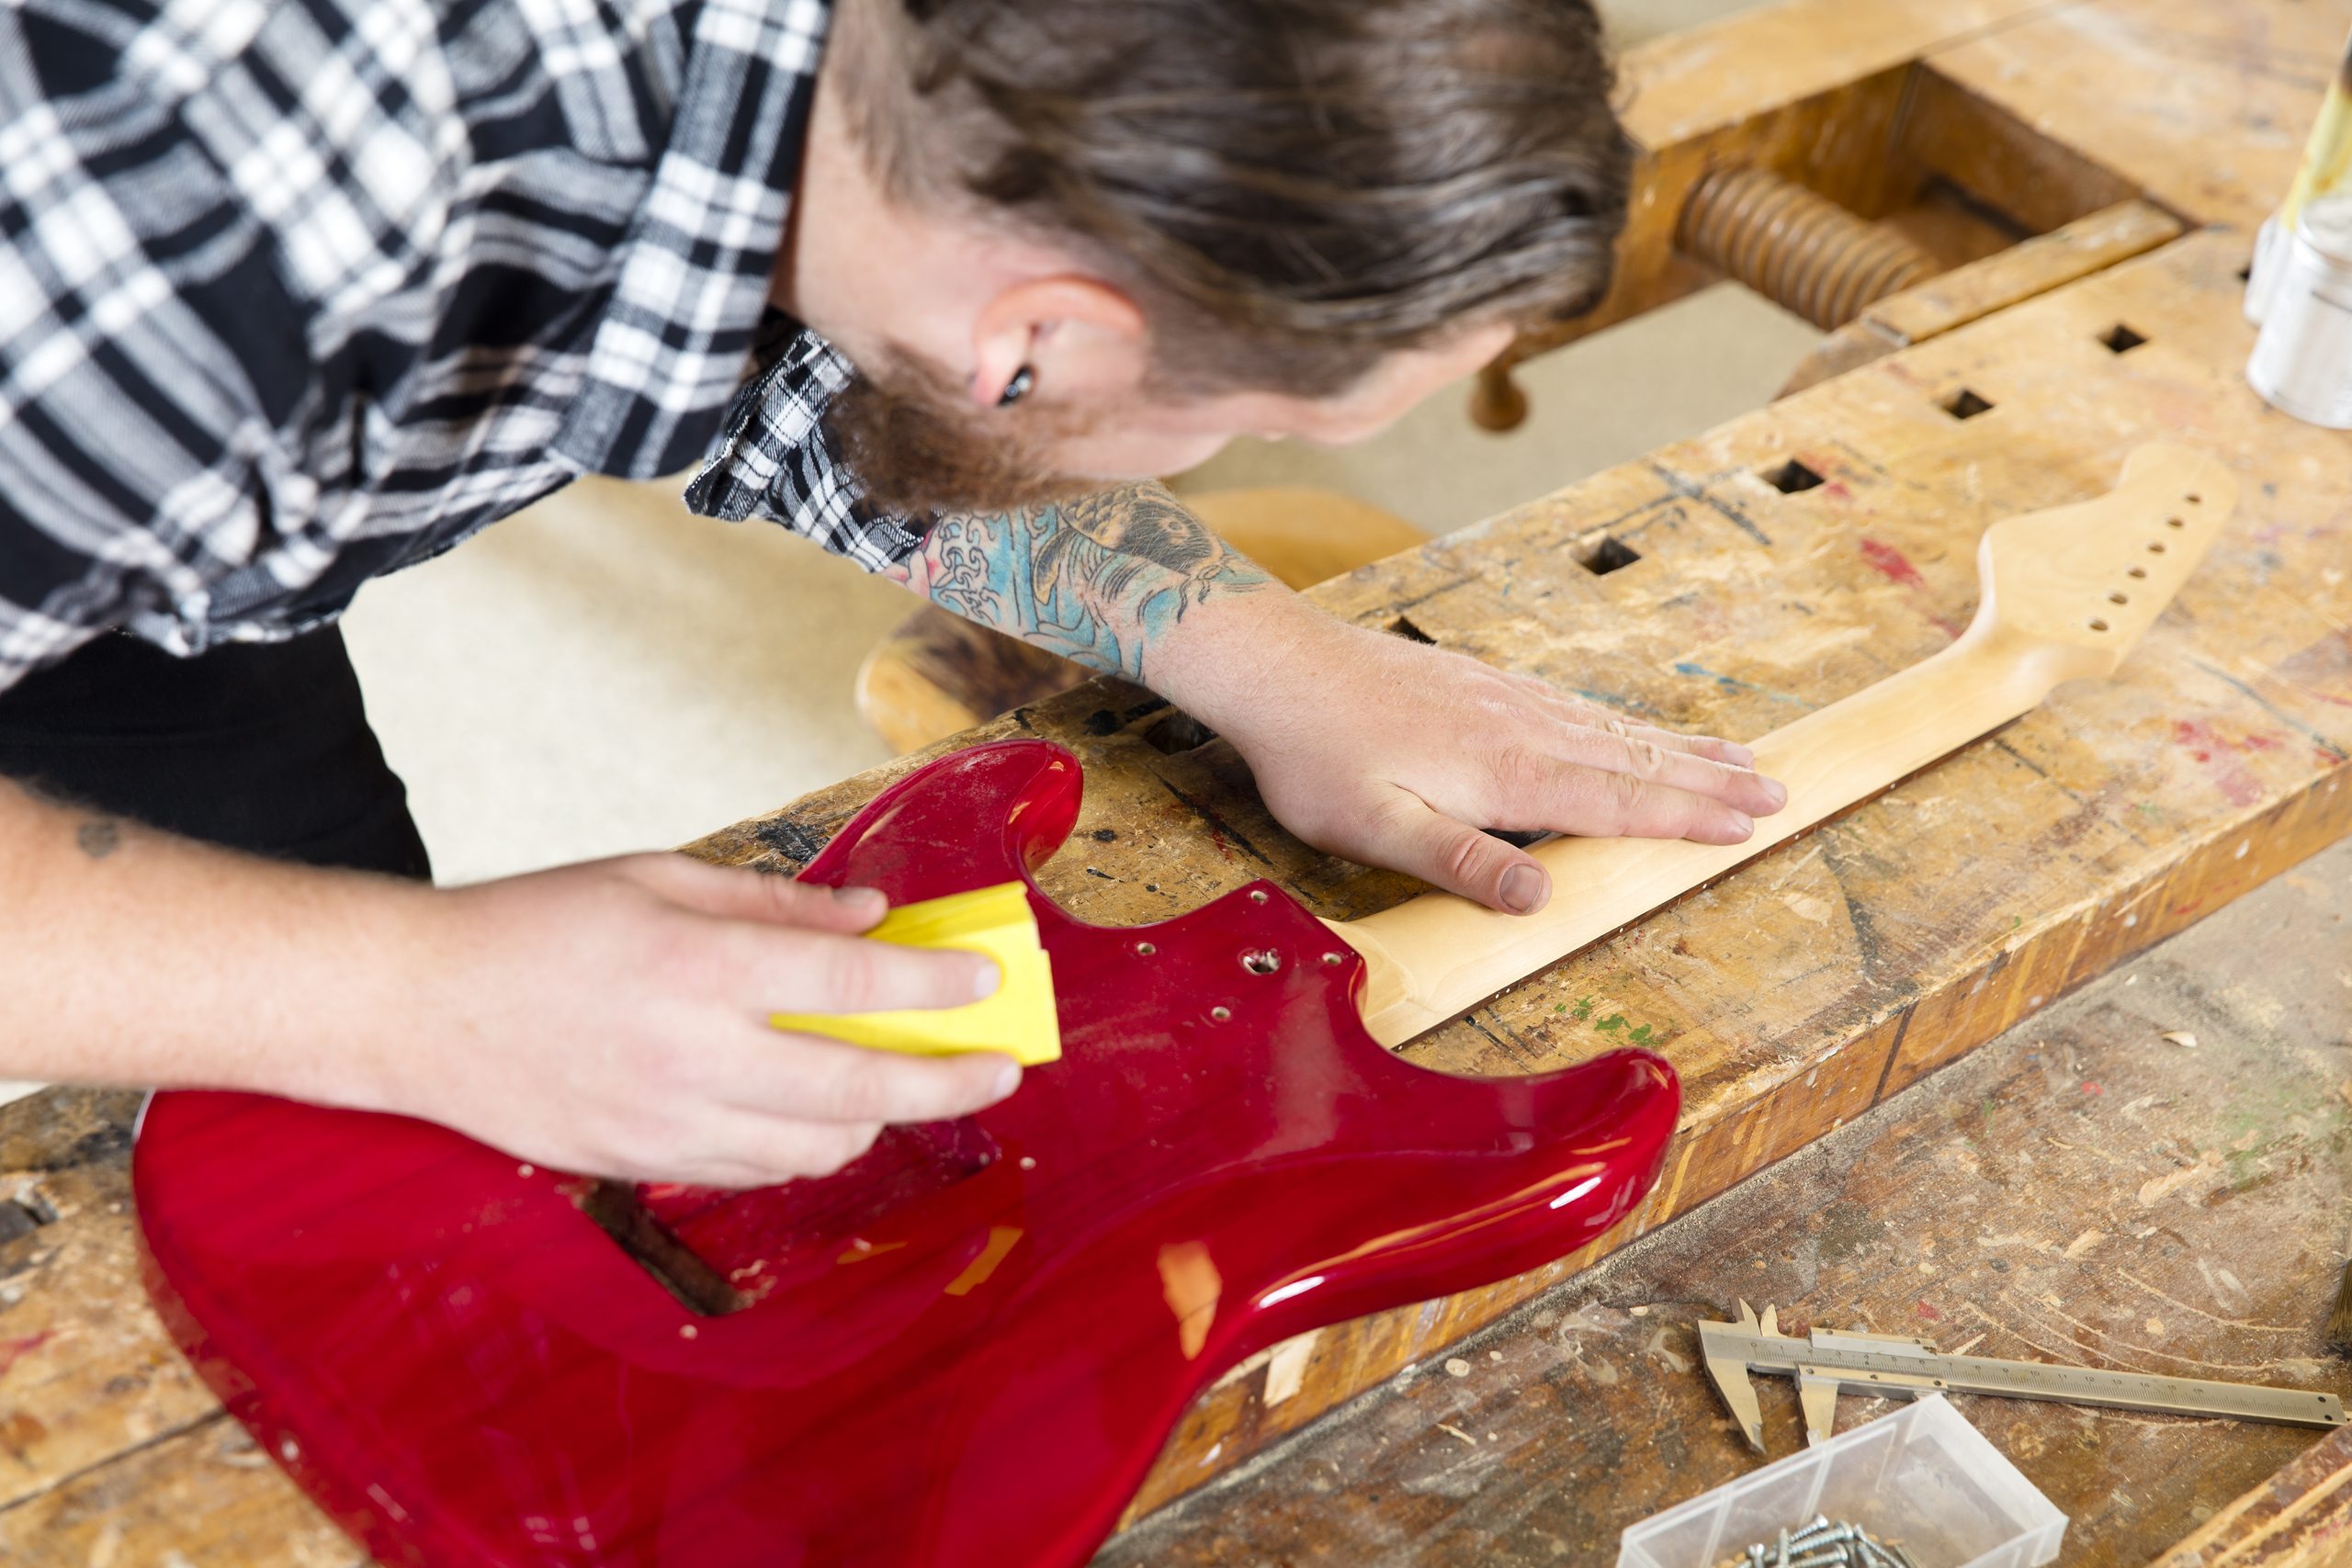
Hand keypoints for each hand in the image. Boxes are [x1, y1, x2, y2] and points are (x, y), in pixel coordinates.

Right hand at [365, 856, 1021, 1185]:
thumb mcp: (656, 879)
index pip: (853, 987)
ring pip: (818, 1146)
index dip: (936, 988)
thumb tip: (872, 919)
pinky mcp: (644, 1165)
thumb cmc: (537, 925)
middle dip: (947, 1080)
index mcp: (701, 966)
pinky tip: (824, 1117)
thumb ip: (773, 905)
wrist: (419, 1007)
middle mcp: (695, 1054)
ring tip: (906, 1085)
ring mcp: (670, 1122)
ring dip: (879, 1119)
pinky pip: (757, 1173)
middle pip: (860, 1087)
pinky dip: (808, 1149)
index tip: (990, 982)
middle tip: (1000, 1070)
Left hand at [1199, 609, 1786, 914]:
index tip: (1751, 821)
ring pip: (1611, 728)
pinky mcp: (1483, 684)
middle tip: (1779, 787)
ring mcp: (1505, 700)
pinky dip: (1623, 722)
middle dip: (1709, 778)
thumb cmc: (1317, 756)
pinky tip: (1632, 729)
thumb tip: (1541, 899)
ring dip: (1678, 747)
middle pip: (1634, 758)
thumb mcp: (1376, 828)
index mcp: (1507, 773)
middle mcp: (1521, 728)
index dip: (1687, 815)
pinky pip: (1576, 706)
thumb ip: (1460, 861)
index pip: (1617, 800)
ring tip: (1735, 755)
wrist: (1277, 667)